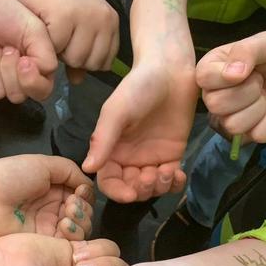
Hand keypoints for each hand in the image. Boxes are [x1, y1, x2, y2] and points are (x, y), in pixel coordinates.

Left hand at [0, 0, 57, 100]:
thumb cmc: (4, 11)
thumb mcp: (34, 29)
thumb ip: (47, 56)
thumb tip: (43, 75)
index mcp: (35, 66)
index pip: (41, 91)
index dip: (32, 81)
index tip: (23, 60)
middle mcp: (16, 78)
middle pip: (18, 95)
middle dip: (8, 68)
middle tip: (4, 46)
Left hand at [0, 155, 96, 240]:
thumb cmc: (10, 176)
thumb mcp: (44, 164)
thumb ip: (71, 171)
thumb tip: (88, 186)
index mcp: (52, 187)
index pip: (81, 195)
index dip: (85, 194)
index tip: (79, 191)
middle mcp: (52, 207)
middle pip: (84, 213)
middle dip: (84, 208)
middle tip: (71, 204)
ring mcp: (47, 226)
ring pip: (80, 229)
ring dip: (81, 220)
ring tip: (67, 213)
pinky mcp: (43, 244)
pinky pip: (67, 243)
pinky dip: (73, 234)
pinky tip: (64, 224)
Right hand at [9, 0, 119, 79]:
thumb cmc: (53, 2)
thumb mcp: (73, 29)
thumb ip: (80, 55)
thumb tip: (79, 81)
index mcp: (111, 21)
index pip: (105, 62)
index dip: (83, 59)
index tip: (70, 41)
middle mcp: (104, 18)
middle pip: (90, 63)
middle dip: (70, 56)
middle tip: (58, 34)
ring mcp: (86, 17)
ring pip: (75, 59)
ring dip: (58, 51)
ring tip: (51, 29)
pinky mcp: (65, 17)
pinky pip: (55, 50)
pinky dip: (44, 44)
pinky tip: (42, 25)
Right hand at [83, 63, 195, 202]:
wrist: (170, 71)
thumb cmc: (138, 87)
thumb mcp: (116, 112)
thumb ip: (102, 140)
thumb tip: (87, 169)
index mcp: (111, 149)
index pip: (108, 181)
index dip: (117, 192)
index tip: (130, 194)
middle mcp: (129, 158)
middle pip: (131, 189)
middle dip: (141, 190)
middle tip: (152, 176)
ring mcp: (152, 158)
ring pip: (152, 189)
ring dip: (159, 188)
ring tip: (167, 171)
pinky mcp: (173, 154)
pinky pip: (171, 180)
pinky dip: (174, 184)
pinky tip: (178, 174)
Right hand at [195, 30, 265, 142]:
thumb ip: (245, 51)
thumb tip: (231, 75)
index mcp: (211, 69)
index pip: (203, 79)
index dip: (227, 77)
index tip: (248, 69)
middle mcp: (215, 94)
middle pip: (216, 106)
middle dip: (247, 93)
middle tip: (260, 81)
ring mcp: (231, 116)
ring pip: (233, 125)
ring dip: (258, 109)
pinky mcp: (250, 132)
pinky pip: (255, 136)